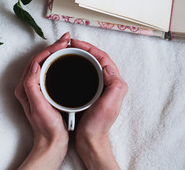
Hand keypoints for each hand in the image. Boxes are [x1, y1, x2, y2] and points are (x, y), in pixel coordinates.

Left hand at [15, 32, 70, 169]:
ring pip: (45, 64)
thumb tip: (34, 64)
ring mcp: (37, 88)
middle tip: (67, 39)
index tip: (63, 43)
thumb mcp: (38, 107)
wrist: (51, 143)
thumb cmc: (46, 128)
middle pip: (41, 59)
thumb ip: (32, 85)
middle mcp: (29, 85)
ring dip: (56, 53)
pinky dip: (58, 62)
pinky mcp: (44, 91)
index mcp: (25, 87)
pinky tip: (66, 60)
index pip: (36, 60)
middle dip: (54, 47)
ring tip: (67, 45)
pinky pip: (50, 71)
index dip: (50, 49)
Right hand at [71, 39, 127, 169]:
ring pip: (91, 64)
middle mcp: (108, 82)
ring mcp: (99, 86)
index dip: (89, 47)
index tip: (75, 43)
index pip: (103, 58)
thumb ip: (114, 85)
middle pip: (97, 58)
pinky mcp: (91, 91)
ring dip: (81, 55)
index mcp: (115, 83)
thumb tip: (107, 66)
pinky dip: (78, 65)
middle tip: (70, 43)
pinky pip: (86, 72)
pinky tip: (69, 65)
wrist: (90, 140)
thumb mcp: (109, 106)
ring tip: (69, 50)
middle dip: (84, 48)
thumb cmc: (98, 126)